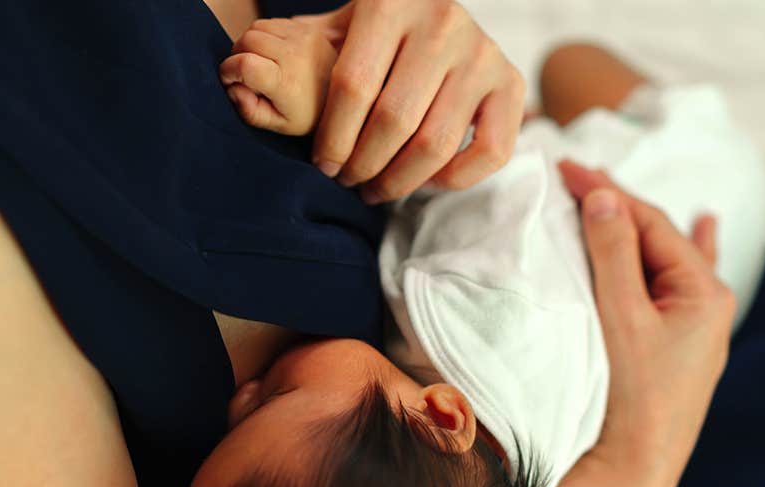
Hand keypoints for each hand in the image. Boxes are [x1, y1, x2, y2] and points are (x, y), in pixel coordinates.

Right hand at [220, 18, 338, 135]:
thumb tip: (232, 89)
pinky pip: (271, 22)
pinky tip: (274, 54)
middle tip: (246, 75)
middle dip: (237, 56)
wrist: (342, 97)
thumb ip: (250, 111)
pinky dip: (264, 36)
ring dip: (250, 44)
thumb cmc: (307, 115)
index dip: (228, 72)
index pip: (243, 63)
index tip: (232, 82)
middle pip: (245, 40)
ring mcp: (303, 37)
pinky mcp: (307, 28)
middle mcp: (296, 55)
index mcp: (287, 82)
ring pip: (255, 27)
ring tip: (261, 64)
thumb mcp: (279, 125)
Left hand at [292, 0, 524, 203]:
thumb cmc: (377, 33)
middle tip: (348, 181)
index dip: (332, 138)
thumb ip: (310, 50)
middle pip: (393, 120)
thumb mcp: (343, 26)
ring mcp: (482, 54)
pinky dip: (454, 178)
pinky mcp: (512, 84)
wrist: (438, 13)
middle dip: (363, 164)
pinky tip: (426, 181)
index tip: (323, 165)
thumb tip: (252, 79)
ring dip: (399, 180)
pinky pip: (488, 151)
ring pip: (435, 142)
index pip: (353, 86)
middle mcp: (442, 23)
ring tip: (376, 189)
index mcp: (390, 2)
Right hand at [558, 160, 734, 486]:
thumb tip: (604, 197)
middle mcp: (707, 306)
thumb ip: (614, 254)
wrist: (636, 469)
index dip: (607, 192)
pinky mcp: (677, 347)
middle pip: (657, 239)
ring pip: (662, 260)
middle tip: (575, 177)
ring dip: (638, 228)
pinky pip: (675, 286)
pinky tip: (708, 227)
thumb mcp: (622, 317)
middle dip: (619, 207)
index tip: (566, 168)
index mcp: (704, 293)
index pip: (650, 224)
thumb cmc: (631, 395)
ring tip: (625, 195)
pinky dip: (676, 255)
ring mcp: (694, 328)